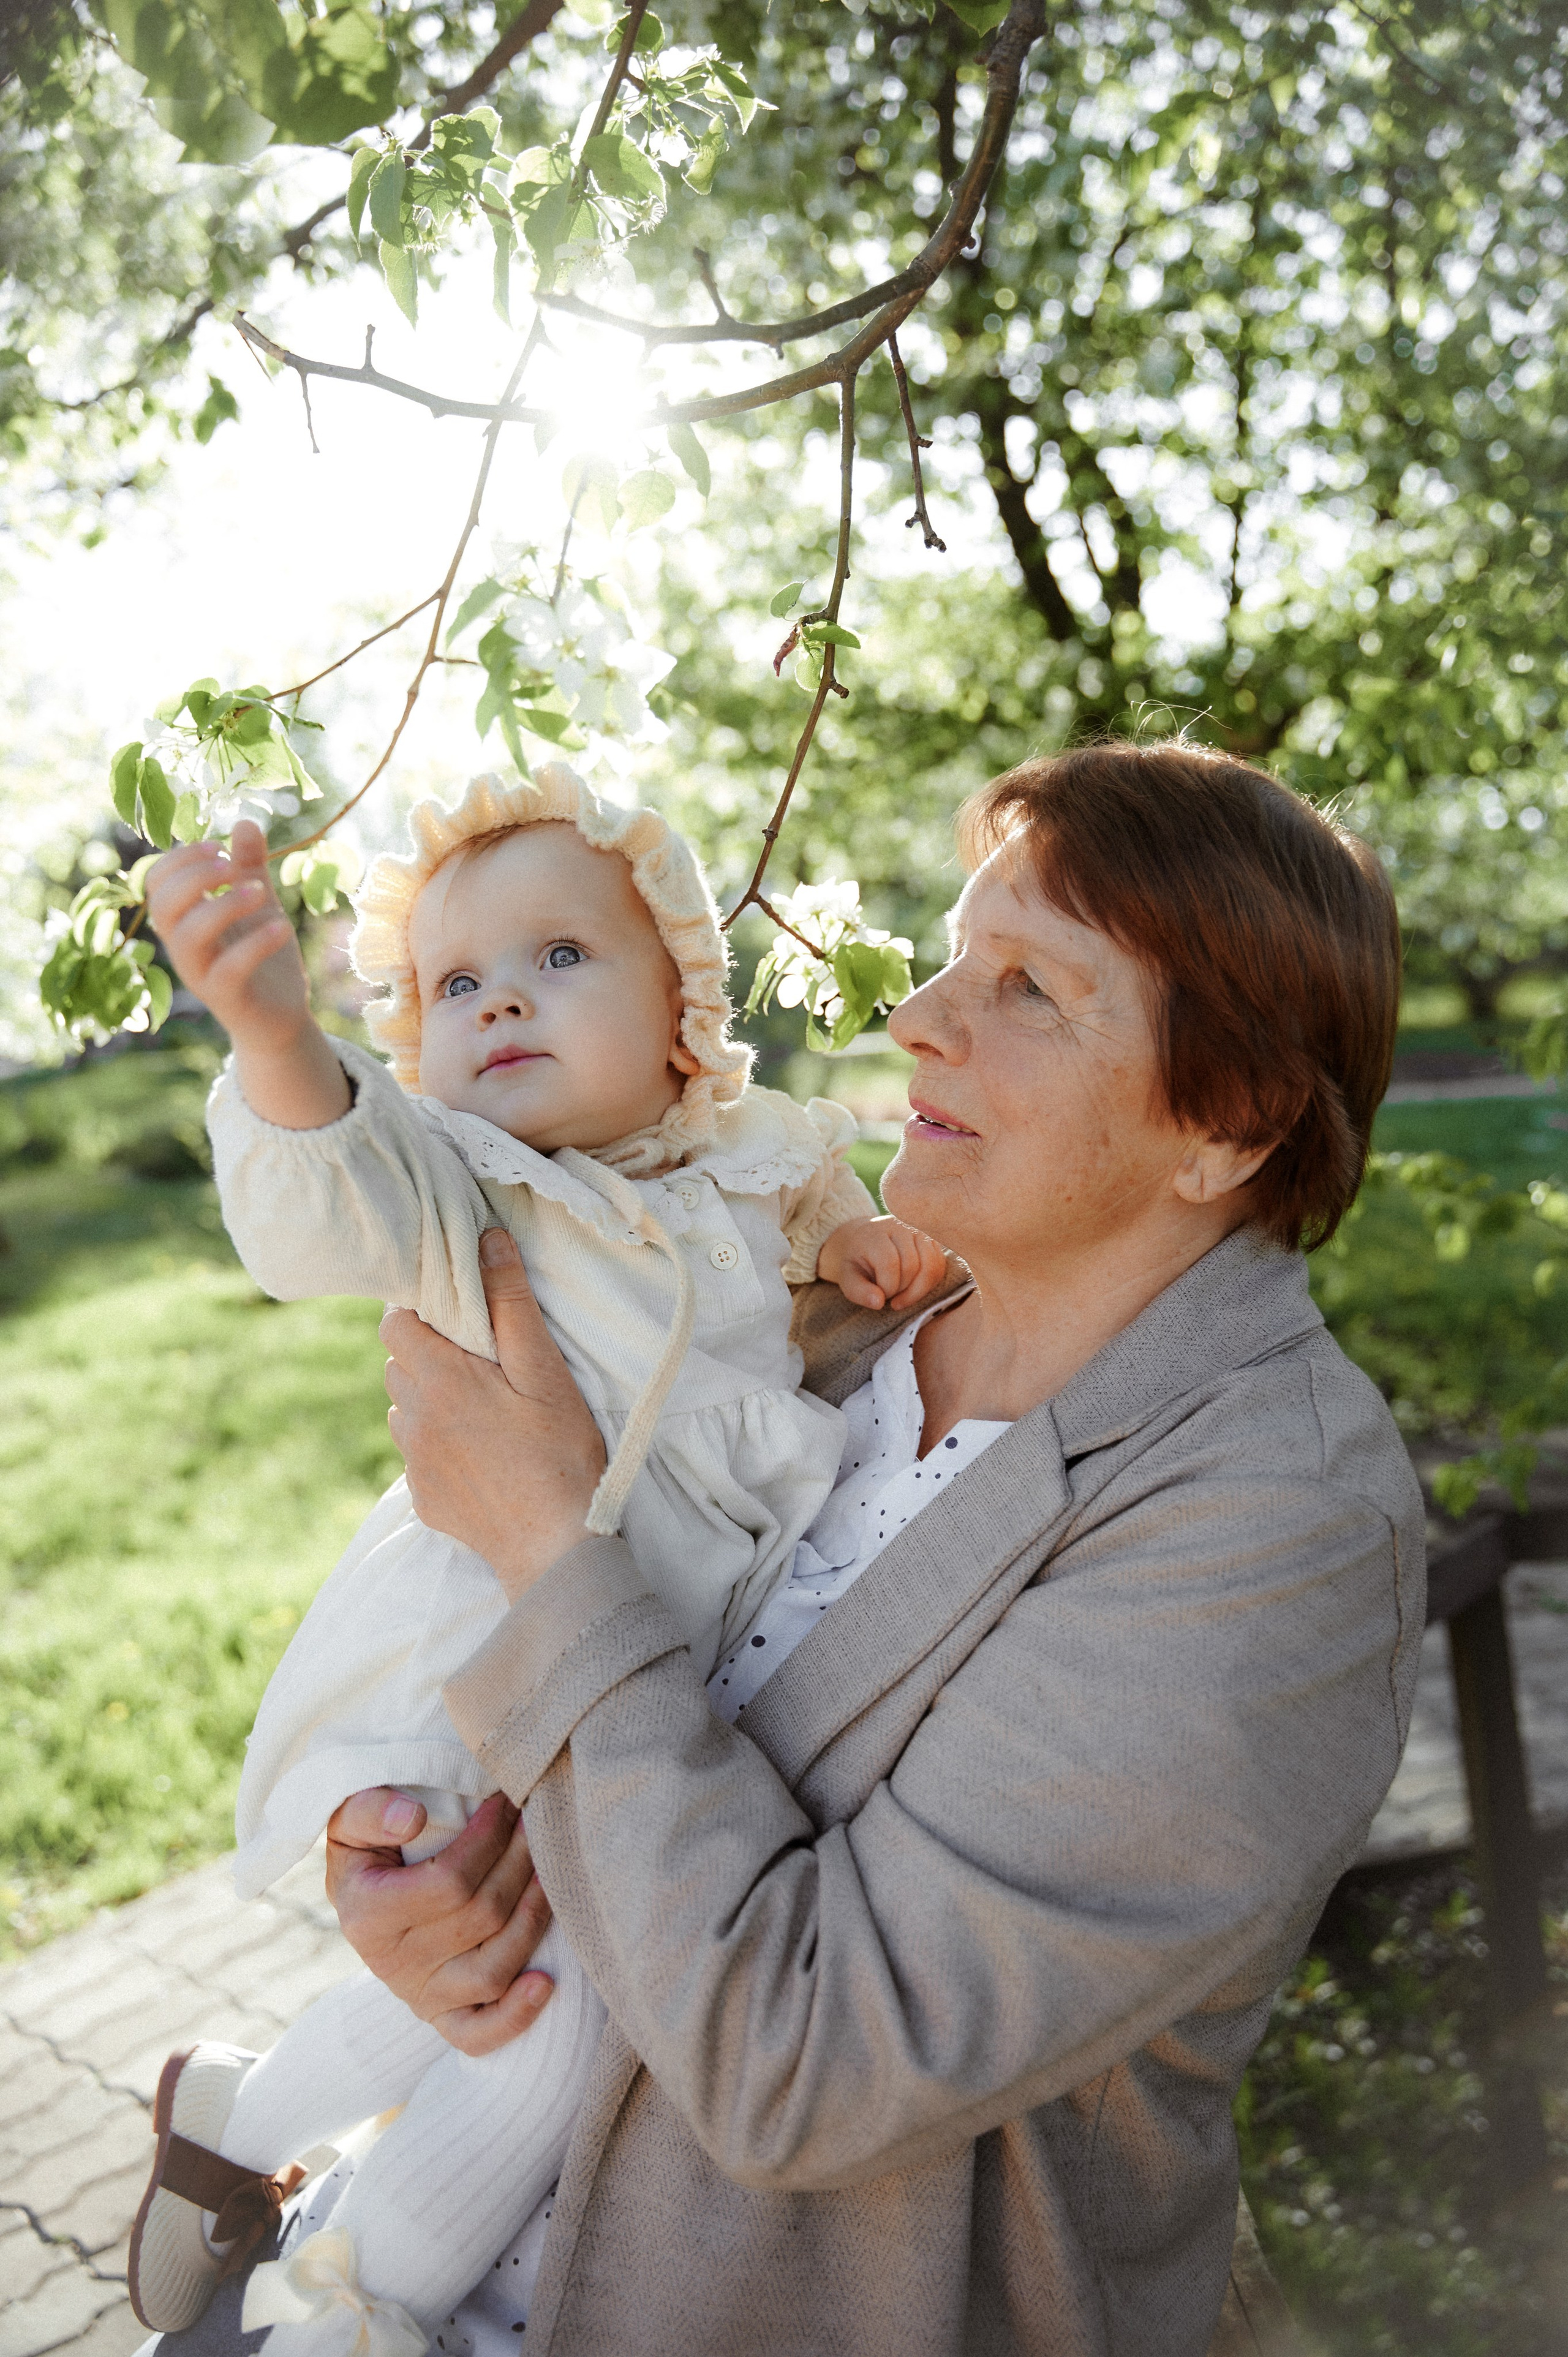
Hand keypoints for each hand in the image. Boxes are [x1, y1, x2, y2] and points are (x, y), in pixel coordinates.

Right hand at [145, 821, 306, 1051]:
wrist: (282, 1017)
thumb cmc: (263, 957)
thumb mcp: (259, 904)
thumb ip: (249, 866)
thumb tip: (245, 821)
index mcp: (183, 921)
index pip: (157, 882)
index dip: (181, 859)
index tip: (219, 847)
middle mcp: (183, 948)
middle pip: (163, 905)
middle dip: (196, 876)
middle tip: (235, 866)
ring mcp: (201, 976)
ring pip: (190, 935)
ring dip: (225, 905)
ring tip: (260, 894)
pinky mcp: (228, 999)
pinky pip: (229, 969)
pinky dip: (255, 944)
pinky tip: (283, 927)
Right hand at [325, 1789, 556, 2054]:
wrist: (359, 1899)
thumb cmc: (367, 1846)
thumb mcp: (349, 1820)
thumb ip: (369, 1810)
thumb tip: (412, 1817)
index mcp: (368, 1914)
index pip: (449, 1881)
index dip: (489, 1838)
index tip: (507, 1801)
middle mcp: (393, 1964)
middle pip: (481, 1916)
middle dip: (519, 1862)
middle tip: (536, 1819)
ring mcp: (421, 1996)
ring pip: (492, 1969)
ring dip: (533, 1917)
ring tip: (551, 1868)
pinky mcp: (443, 2018)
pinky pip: (479, 2034)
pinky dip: (516, 2015)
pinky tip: (546, 1982)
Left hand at [382, 1228, 606, 1599]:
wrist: (554, 1549)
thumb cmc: (558, 1454)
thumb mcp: (544, 1371)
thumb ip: (510, 1303)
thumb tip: (486, 1239)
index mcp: (438, 1379)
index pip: (395, 1321)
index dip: (420, 1307)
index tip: (456, 1310)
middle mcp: (413, 1419)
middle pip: (398, 1363)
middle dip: (429, 1350)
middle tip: (481, 1356)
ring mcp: (415, 1463)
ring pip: (405, 1408)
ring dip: (432, 1397)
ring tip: (483, 1406)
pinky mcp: (424, 1498)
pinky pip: (419, 1453)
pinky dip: (440, 1442)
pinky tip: (483, 1452)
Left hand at [815, 1214, 948, 1310]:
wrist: (865, 1243)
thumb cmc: (858, 1263)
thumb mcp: (848, 1278)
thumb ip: (859, 1291)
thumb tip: (879, 1303)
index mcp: (875, 1233)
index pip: (889, 1263)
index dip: (887, 1287)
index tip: (880, 1295)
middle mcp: (900, 1226)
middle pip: (911, 1265)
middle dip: (901, 1289)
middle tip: (889, 1294)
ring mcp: (919, 1231)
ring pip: (931, 1266)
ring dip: (918, 1289)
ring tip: (903, 1295)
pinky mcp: (931, 1240)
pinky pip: (939, 1266)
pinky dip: (929, 1284)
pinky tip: (914, 1288)